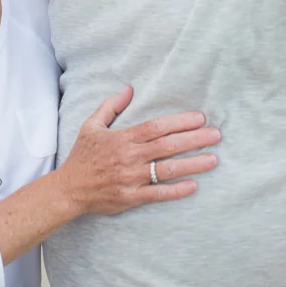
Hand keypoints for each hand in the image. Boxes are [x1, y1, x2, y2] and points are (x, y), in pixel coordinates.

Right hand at [58, 86, 219, 215]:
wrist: (69, 189)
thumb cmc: (82, 156)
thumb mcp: (91, 125)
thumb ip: (111, 106)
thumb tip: (129, 89)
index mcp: (122, 138)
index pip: (156, 127)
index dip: (179, 122)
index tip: (200, 118)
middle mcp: (129, 157)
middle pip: (167, 146)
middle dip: (194, 139)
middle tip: (216, 135)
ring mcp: (131, 178)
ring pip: (167, 170)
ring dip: (192, 164)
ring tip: (213, 159)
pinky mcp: (131, 197)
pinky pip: (158, 194)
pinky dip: (177, 190)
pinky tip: (194, 185)